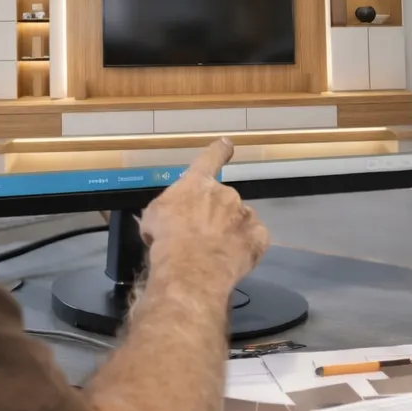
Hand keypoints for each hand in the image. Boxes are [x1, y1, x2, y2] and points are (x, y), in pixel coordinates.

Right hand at [140, 138, 269, 288]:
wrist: (191, 266)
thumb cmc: (166, 237)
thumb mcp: (153, 218)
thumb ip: (166, 211)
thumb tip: (166, 222)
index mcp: (199, 184)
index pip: (210, 158)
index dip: (218, 151)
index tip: (226, 144)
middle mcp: (226, 193)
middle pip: (223, 200)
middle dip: (214, 215)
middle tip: (199, 238)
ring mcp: (245, 214)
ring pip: (239, 220)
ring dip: (230, 231)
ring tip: (214, 253)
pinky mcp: (258, 236)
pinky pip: (254, 239)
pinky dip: (245, 247)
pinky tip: (232, 259)